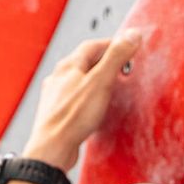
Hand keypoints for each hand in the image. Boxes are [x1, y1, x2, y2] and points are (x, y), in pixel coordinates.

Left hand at [22, 30, 142, 171]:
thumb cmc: (72, 117)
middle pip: (85, 62)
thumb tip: (132, 35)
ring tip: (110, 86)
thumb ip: (116, 57)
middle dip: (105, 62)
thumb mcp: (101, 82)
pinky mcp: (59, 115)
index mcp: (68, 66)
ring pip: (79, 82)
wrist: (52, 148)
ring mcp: (57, 97)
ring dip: (96, 81)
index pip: (93, 45)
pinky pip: (76, 100)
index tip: (128, 47)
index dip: (112, 44)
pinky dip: (88, 99)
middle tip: (122, 66)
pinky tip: (94, 108)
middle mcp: (59, 78)